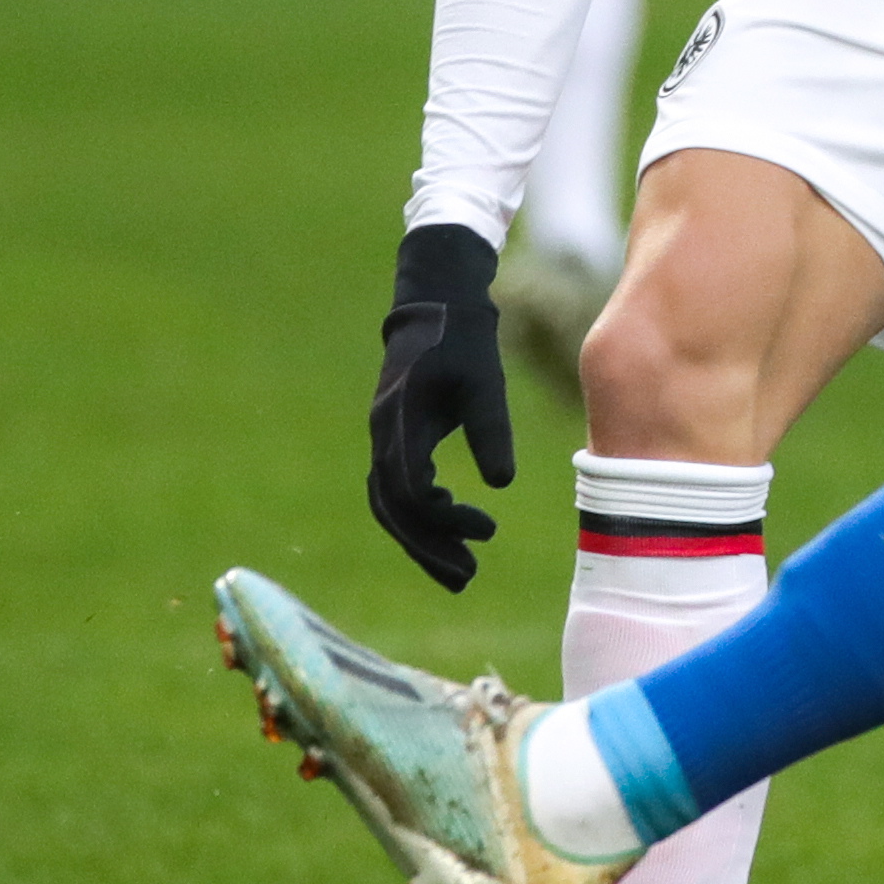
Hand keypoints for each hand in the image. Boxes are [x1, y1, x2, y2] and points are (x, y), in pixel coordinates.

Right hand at [367, 223, 514, 590]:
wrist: (436, 305)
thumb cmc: (464, 342)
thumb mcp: (485, 384)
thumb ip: (490, 431)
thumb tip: (500, 484)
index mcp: (399, 422)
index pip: (407, 489)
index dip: (441, 519)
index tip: (485, 530)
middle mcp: (382, 435)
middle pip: (391, 508)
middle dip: (427, 547)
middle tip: (466, 578)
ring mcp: (383, 438)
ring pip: (390, 504)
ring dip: (422, 540)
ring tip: (461, 572)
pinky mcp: (394, 438)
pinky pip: (396, 490)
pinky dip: (420, 518)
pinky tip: (451, 533)